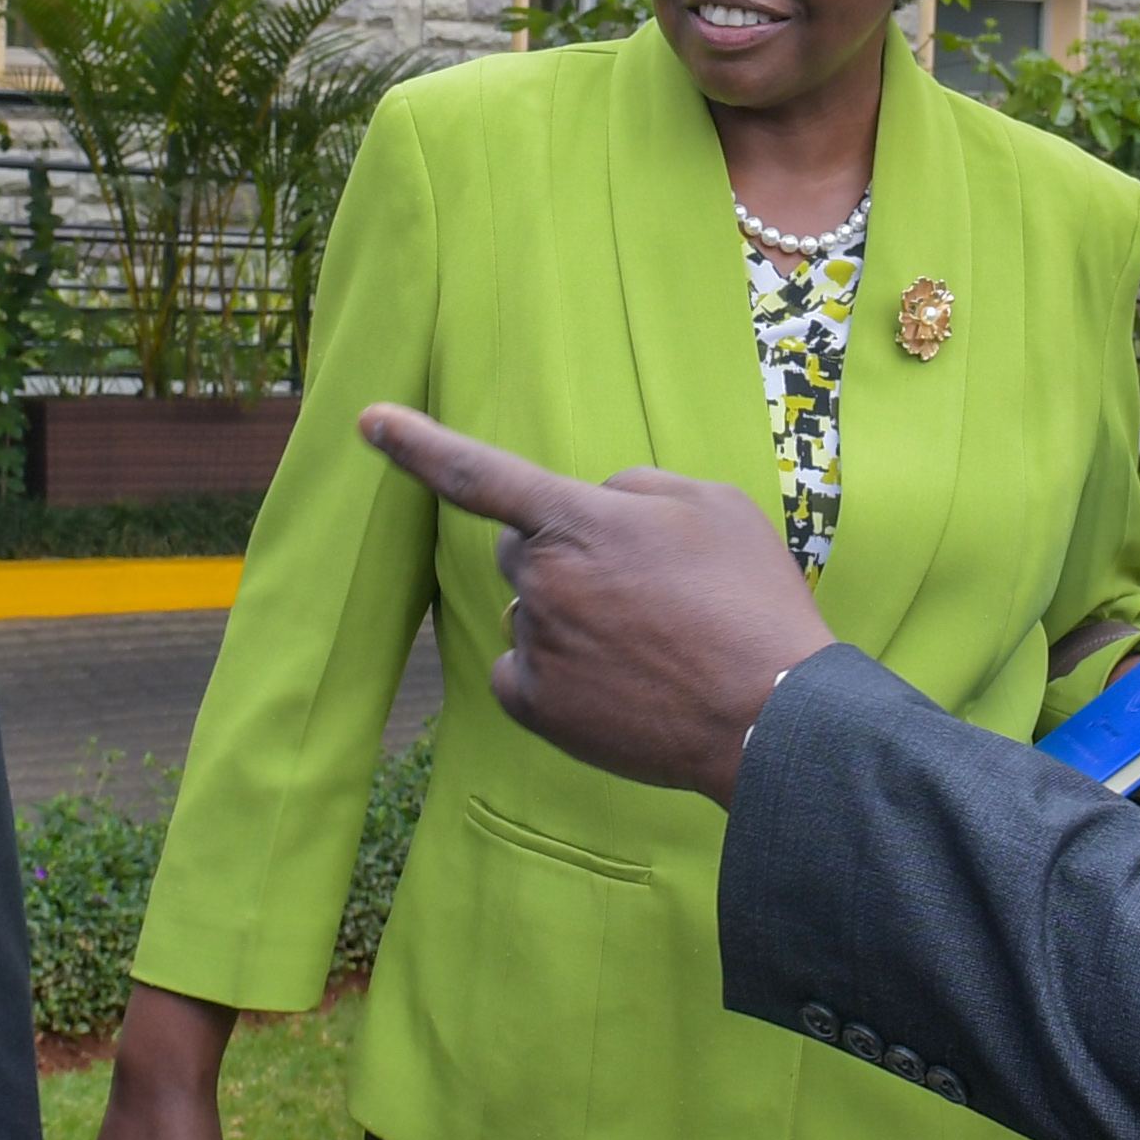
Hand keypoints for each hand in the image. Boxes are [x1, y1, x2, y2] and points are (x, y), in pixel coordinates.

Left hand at [355, 404, 836, 802]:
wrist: (772, 717)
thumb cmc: (752, 603)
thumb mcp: (714, 506)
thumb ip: (636, 488)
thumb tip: (596, 504)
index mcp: (579, 519)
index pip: (478, 471)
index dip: (416, 443)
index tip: (367, 421)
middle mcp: (543, 579)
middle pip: (521, 551)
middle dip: (562, 556)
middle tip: (641, 589)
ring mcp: (536, 646)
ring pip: (533, 613)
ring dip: (573, 617)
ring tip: (653, 644)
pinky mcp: (537, 708)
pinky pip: (523, 672)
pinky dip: (556, 673)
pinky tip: (617, 683)